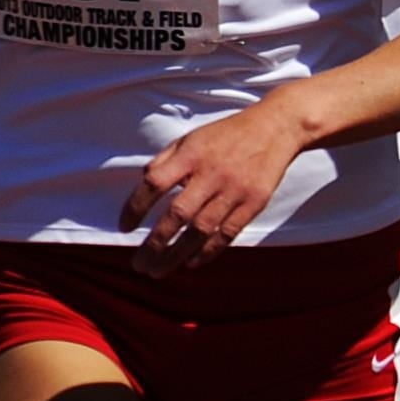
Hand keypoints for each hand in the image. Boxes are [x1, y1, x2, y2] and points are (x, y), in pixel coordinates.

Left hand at [121, 97, 316, 269]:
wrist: (275, 129)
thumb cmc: (226, 135)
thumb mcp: (191, 138)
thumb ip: (165, 160)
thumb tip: (143, 184)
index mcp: (191, 155)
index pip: (154, 184)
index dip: (135, 208)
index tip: (124, 228)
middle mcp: (211, 174)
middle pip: (177, 214)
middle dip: (155, 243)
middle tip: (139, 264)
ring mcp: (234, 190)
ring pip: (201, 230)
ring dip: (177, 254)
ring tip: (158, 270)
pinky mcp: (254, 203)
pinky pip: (228, 233)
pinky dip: (208, 251)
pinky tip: (190, 262)